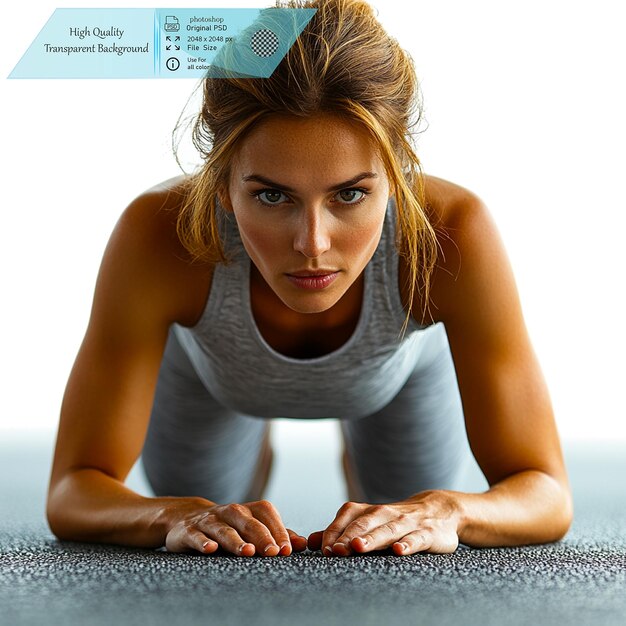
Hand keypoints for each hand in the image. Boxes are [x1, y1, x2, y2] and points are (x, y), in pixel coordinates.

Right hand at [164, 498, 307, 556]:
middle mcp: (230, 511)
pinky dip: (203, 541)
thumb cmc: (228, 527)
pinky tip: (210, 548)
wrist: (185, 518)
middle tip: (273, 553)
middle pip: (249, 522)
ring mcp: (210, 520)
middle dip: (262, 537)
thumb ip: (276, 535)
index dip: (277, 530)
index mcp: (248, 509)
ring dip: (236, 540)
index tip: (287, 550)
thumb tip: (302, 544)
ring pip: (224, 529)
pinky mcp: (190, 531)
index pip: (266, 514)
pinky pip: (197, 535)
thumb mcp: (251, 527)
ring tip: (247, 552)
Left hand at [307, 490, 461, 555]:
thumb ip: (341, 532)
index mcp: (369, 511)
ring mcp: (406, 522)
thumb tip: (311, 542)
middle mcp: (385, 513)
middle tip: (335, 550)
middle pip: (363, 524)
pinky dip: (407, 544)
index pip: (346, 518)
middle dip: (348, 537)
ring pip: (387, 530)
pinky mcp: (427, 533)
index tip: (323, 550)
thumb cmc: (396, 520)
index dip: (334, 533)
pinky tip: (398, 551)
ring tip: (358, 547)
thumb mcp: (370, 522)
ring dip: (372, 539)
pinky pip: (416, 539)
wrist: (438, 509)